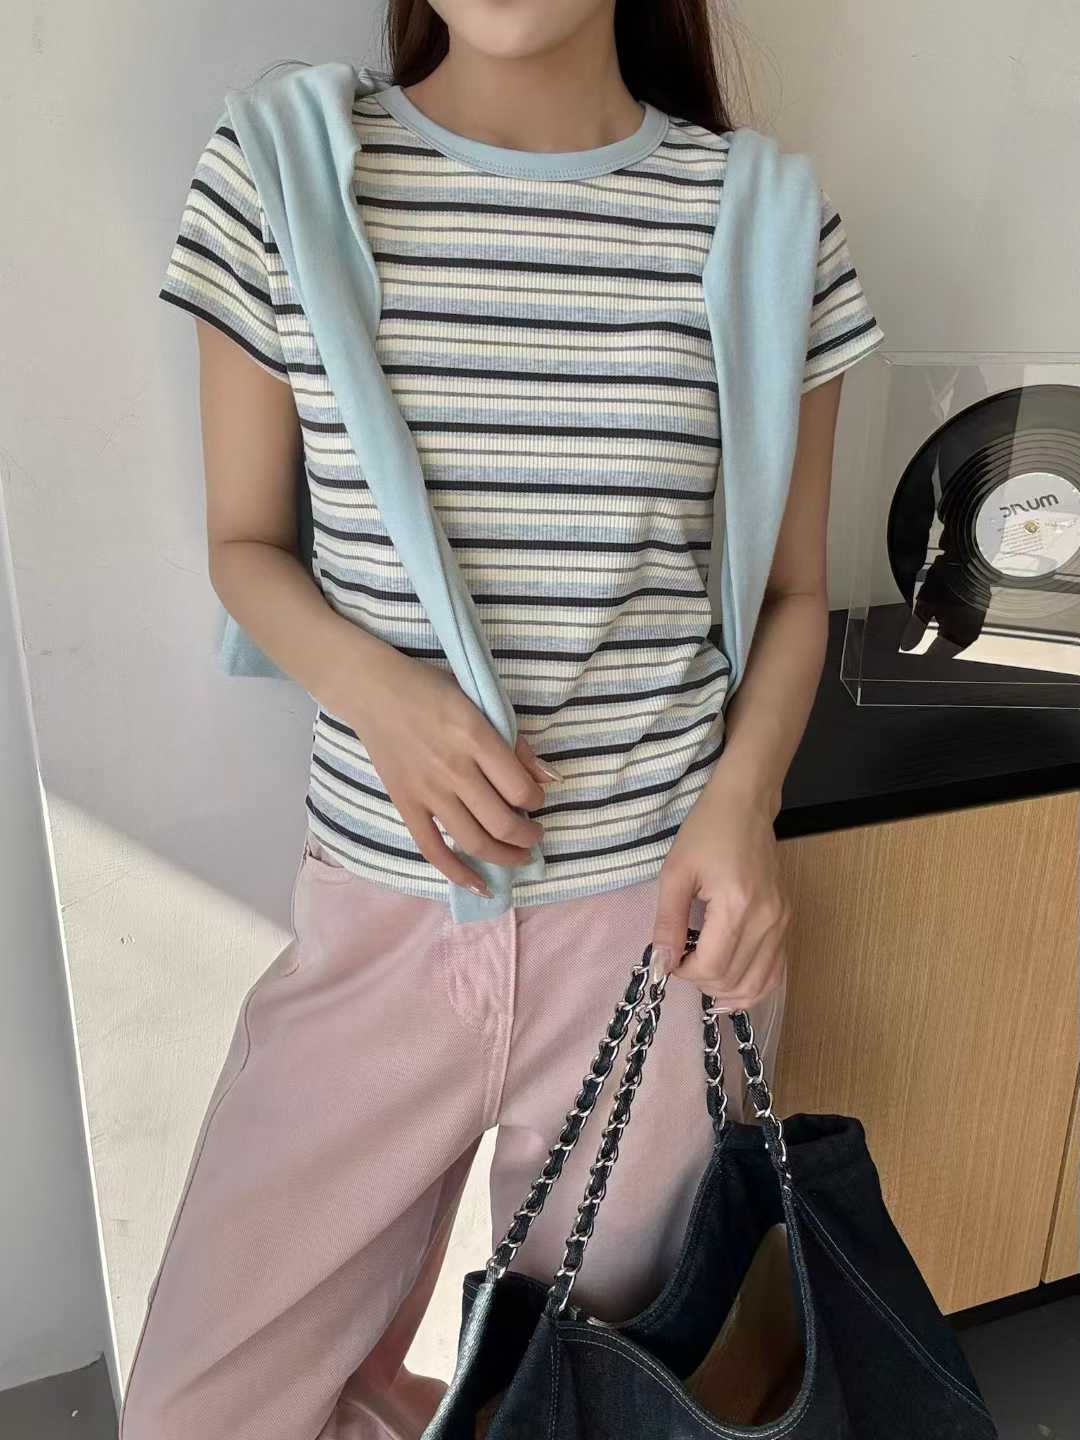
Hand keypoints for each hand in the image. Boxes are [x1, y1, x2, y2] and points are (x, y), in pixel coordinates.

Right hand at [342, 647, 559, 894]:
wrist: (374, 691)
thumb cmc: (431, 690)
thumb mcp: (481, 702)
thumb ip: (516, 742)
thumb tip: (551, 779)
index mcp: (476, 737)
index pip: (520, 789)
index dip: (537, 801)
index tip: (536, 799)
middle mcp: (453, 769)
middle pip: (502, 822)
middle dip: (528, 836)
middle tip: (535, 835)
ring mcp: (427, 791)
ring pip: (473, 840)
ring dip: (505, 856)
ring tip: (519, 856)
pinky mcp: (406, 804)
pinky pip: (433, 848)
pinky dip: (458, 873)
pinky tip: (481, 886)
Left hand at [649, 772, 788, 1007]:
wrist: (745, 806)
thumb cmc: (706, 832)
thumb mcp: (675, 873)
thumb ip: (668, 923)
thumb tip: (661, 965)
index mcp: (737, 905)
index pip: (712, 966)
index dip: (685, 972)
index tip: (671, 956)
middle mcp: (767, 920)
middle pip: (733, 979)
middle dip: (701, 981)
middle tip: (683, 959)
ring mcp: (782, 922)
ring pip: (757, 983)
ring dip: (725, 989)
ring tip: (703, 976)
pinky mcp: (786, 922)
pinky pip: (776, 972)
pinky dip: (753, 987)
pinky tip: (732, 990)